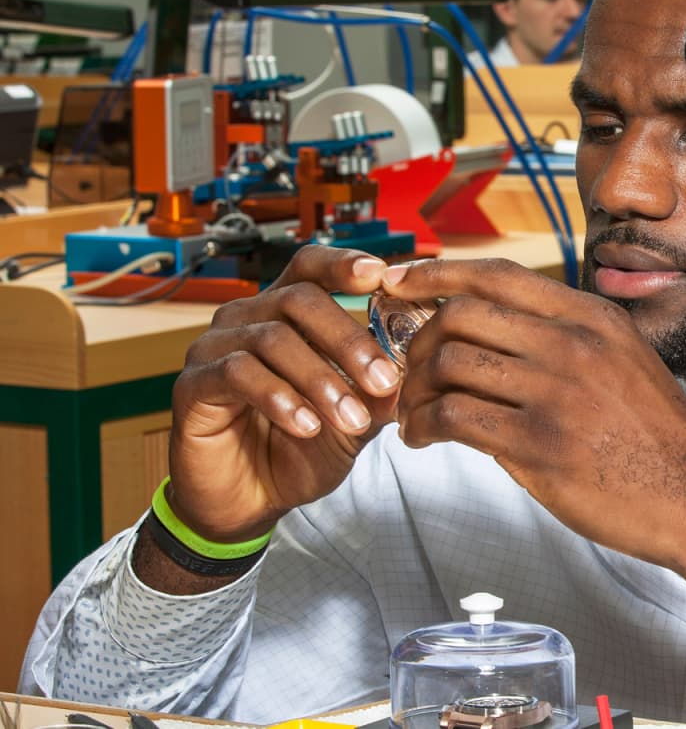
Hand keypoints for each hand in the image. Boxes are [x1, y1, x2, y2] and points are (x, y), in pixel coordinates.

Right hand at [166, 246, 400, 545]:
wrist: (251, 502)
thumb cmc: (299, 450)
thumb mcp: (354, 420)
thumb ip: (378, 393)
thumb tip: (411, 370)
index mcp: (284, 314)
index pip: (309, 267)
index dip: (343, 264)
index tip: (381, 277)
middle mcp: (247, 320)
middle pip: (299, 299)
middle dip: (348, 340)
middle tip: (385, 381)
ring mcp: (214, 348)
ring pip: (272, 338)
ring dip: (320, 380)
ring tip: (350, 418)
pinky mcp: (193, 384)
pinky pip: (238, 373)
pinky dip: (280, 398)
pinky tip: (306, 426)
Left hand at [383, 258, 685, 595]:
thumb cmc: (656, 438)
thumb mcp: (623, 361)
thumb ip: (565, 340)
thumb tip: (491, 335)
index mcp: (591, 317)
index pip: (496, 274)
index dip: (435, 273)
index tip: (398, 283)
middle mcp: (572, 344)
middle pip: (461, 314)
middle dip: (416, 340)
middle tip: (406, 370)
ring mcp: (555, 392)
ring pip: (448, 364)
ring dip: (413, 390)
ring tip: (412, 414)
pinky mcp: (538, 444)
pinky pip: (453, 417)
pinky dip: (421, 426)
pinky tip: (422, 438)